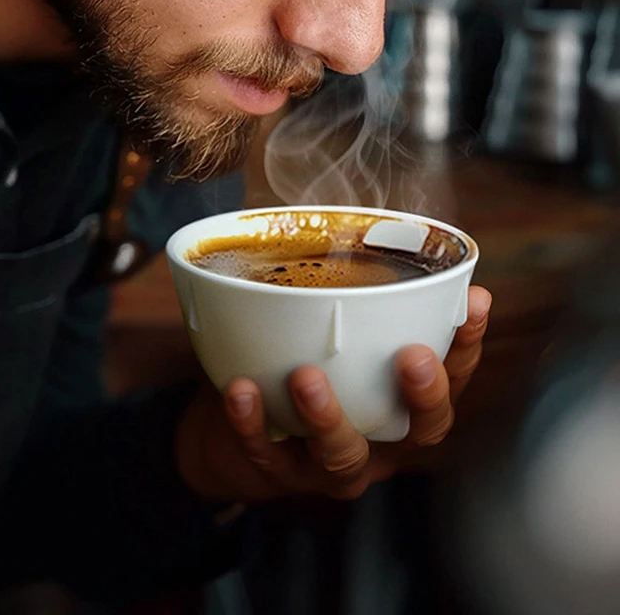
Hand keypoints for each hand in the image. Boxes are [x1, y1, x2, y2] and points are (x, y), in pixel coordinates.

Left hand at [176, 286, 490, 502]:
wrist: (236, 439)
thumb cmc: (300, 370)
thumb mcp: (335, 340)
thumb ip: (358, 306)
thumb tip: (373, 236)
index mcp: (400, 403)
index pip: (451, 377)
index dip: (468, 345)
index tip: (474, 302)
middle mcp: (378, 440)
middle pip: (421, 432)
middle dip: (423, 396)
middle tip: (411, 357)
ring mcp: (330, 466)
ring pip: (344, 456)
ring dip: (328, 416)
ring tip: (306, 377)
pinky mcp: (279, 475)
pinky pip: (268, 457)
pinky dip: (252, 425)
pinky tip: (242, 391)